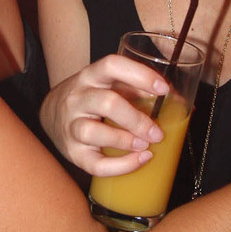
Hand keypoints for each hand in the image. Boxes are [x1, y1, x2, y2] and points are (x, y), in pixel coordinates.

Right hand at [40, 55, 168, 174]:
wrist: (50, 115)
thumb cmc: (90, 99)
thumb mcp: (107, 85)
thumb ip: (136, 89)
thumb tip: (180, 101)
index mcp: (90, 77)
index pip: (112, 65)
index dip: (139, 74)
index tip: (163, 89)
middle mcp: (77, 98)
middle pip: (106, 103)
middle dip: (137, 119)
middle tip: (158, 132)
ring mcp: (71, 126)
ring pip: (92, 132)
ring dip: (124, 140)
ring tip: (145, 146)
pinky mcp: (73, 152)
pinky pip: (94, 164)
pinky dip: (120, 166)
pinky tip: (139, 160)